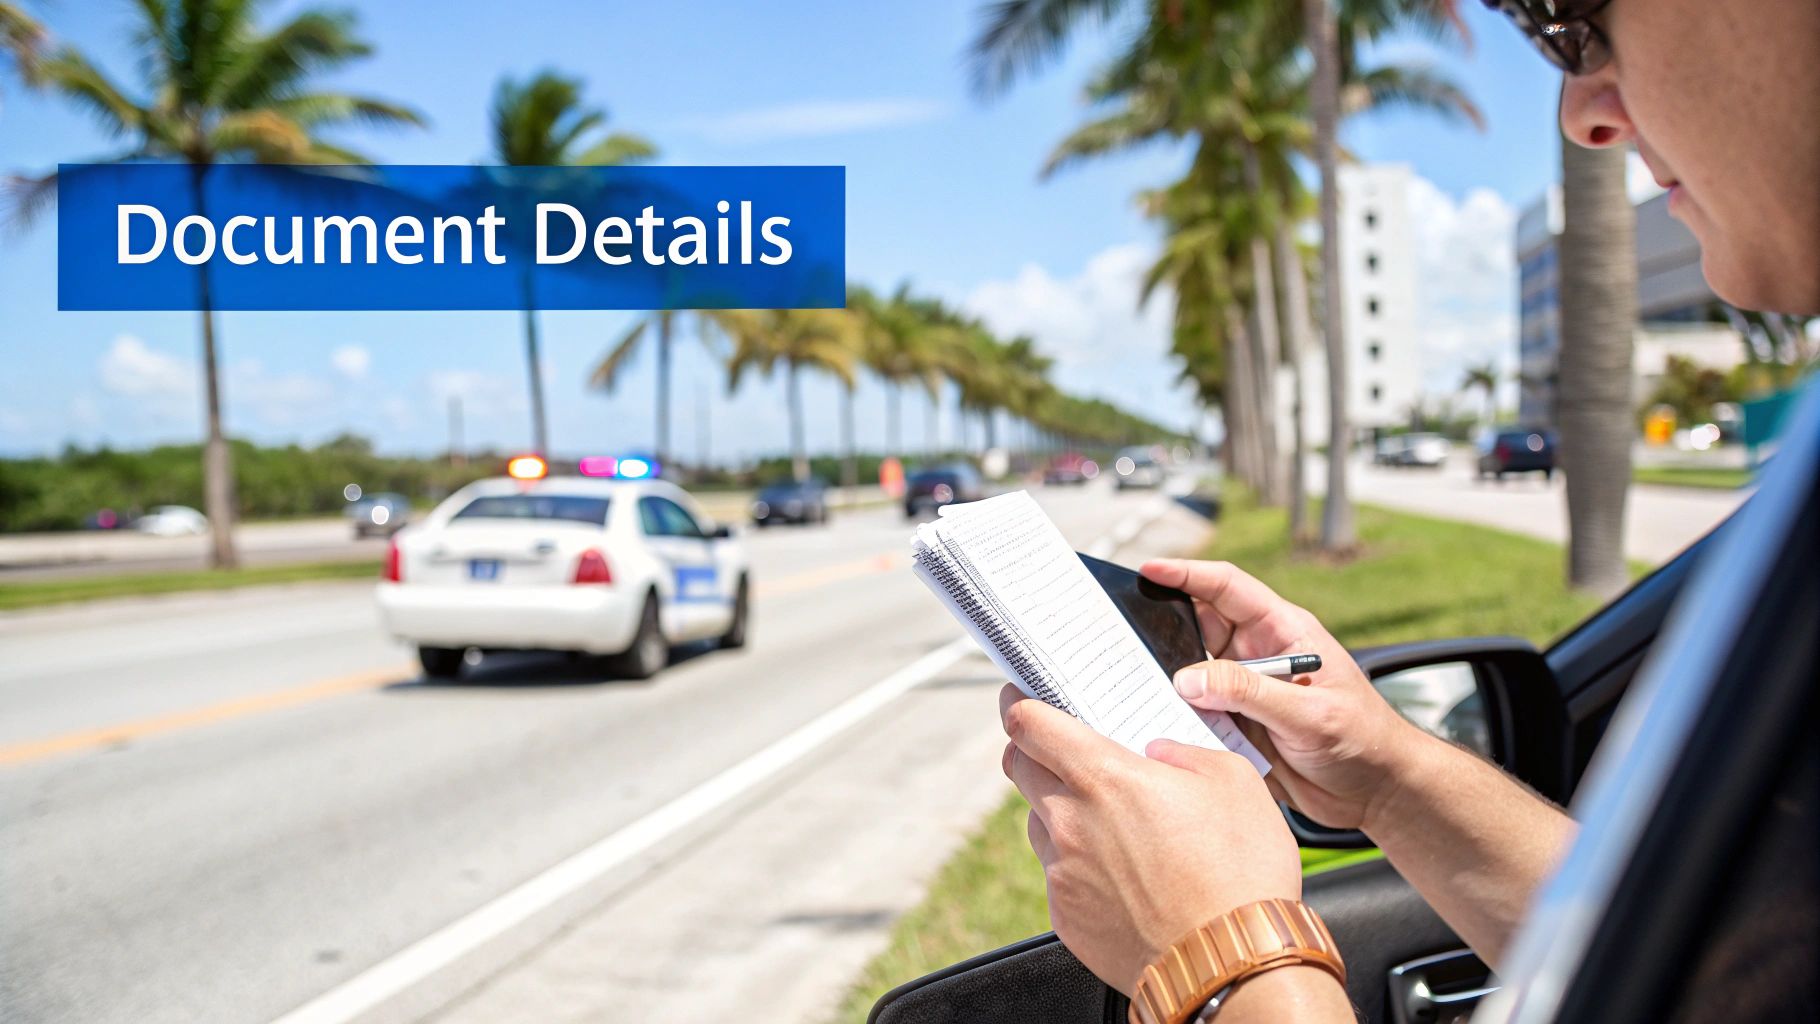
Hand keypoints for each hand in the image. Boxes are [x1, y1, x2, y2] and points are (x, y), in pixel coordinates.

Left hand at [998, 684, 1301, 995]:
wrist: (1231, 962)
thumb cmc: (1239, 872)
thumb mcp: (1232, 781)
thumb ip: (1185, 752)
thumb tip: (1160, 753)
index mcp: (1103, 777)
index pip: (1028, 724)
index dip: (1020, 705)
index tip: (1022, 700)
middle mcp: (1069, 821)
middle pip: (1018, 768)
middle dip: (1032, 751)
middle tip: (1061, 752)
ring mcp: (1062, 872)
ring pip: (1039, 823)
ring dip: (1060, 813)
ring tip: (1112, 825)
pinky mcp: (1065, 915)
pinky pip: (1059, 875)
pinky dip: (1080, 866)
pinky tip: (1124, 876)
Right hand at [1139, 558, 1427, 831]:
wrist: (1378, 792)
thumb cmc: (1363, 741)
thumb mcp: (1309, 713)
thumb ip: (1250, 693)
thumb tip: (1189, 679)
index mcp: (1284, 632)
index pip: (1227, 588)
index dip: (1187, 574)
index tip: (1149, 570)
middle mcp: (1259, 655)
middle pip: (1199, 625)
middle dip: (1162, 624)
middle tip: (1121, 630)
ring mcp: (1246, 690)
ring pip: (1191, 672)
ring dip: (1166, 676)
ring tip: (1129, 677)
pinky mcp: (1237, 724)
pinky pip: (1196, 712)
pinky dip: (1175, 714)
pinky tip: (1153, 719)